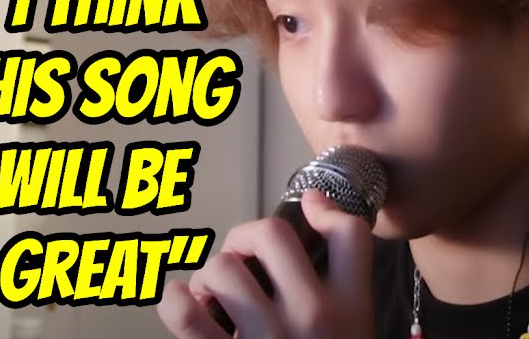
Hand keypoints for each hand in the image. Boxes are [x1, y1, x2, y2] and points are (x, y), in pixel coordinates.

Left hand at [156, 189, 373, 338]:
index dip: (322, 207)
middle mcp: (312, 317)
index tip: (307, 209)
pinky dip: (173, 299)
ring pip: (223, 269)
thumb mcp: (355, 329)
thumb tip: (316, 202)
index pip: (349, 233)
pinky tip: (180, 300)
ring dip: (209, 275)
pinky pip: (184, 315)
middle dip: (244, 237)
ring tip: (215, 296)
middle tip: (240, 259)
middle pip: (271, 234)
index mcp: (349, 308)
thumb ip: (345, 276)